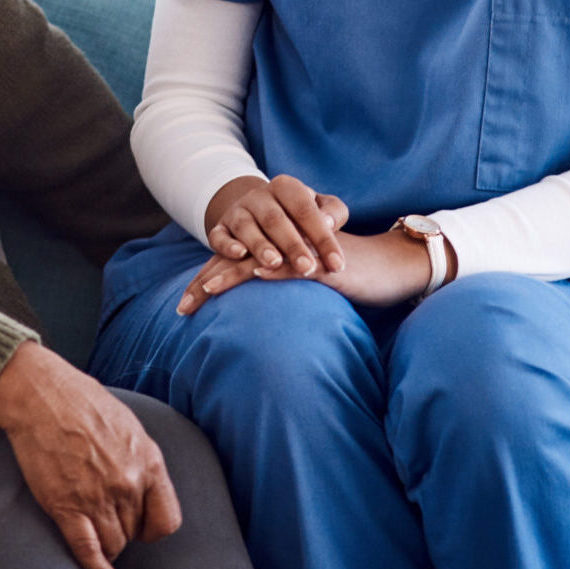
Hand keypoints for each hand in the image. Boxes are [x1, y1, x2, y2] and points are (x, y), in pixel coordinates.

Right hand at [0, 341, 180, 568]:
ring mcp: (98, 498)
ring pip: (114, 545)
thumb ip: (140, 459)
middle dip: (123, 529)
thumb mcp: (127, 424)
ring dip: (108, 545)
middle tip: (104, 515)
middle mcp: (127, 484)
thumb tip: (145, 485)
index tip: (140, 526)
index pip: (166, 519)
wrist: (41, 395)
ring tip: (94, 532)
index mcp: (147, 461)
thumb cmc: (82, 402)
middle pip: (134, 533)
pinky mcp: (66, 508)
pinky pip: (88, 551)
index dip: (152, 528)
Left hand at [177, 227, 440, 313]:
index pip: (234, 265)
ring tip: (208, 290)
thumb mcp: (305, 287)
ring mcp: (303, 252)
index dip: (207, 283)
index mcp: (275, 253)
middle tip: (182, 307)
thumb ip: (278, 293)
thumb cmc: (346, 279)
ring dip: (232, 274)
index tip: (183, 307)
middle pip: (237, 261)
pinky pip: (296, 264)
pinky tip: (258, 274)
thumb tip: (249, 321)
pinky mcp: (324, 261)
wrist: (387, 267)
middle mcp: (284, 247)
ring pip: (260, 259)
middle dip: (207, 283)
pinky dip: (276, 269)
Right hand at [202, 173, 348, 278]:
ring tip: (274, 263)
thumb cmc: (299, 215)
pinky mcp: (220, 228)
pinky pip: (218, 235)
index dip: (323, 237)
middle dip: (292, 244)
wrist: (259, 210)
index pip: (306, 210)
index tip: (338, 265)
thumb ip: (332, 212)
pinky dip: (226, 245)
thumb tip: (329, 222)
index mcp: (287, 187)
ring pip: (246, 226)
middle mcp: (260, 196)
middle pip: (275, 218)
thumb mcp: (320, 207)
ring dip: (259, 245)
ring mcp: (238, 211)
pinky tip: (239, 255)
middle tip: (308, 268)